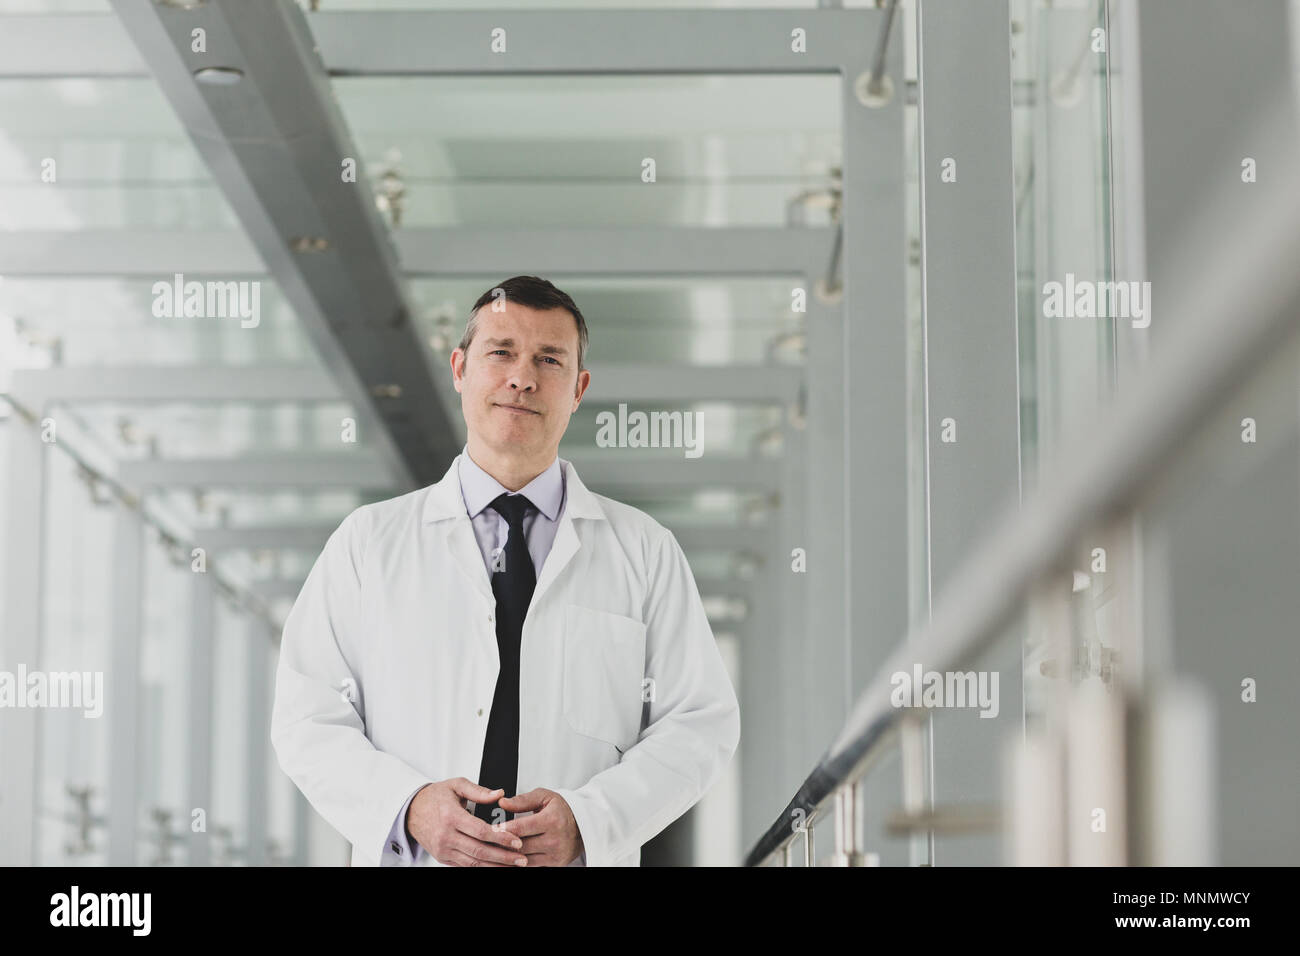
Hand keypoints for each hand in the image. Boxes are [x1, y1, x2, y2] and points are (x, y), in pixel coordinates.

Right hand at [405, 777, 528, 866]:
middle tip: (521, 859)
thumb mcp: (456, 785)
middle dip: (503, 857)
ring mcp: (444, 850)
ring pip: (473, 863)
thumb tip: (499, 794)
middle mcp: (446, 836)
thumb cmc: (434, 797)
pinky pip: (465, 866)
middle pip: (480, 851)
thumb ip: (479, 791)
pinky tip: (495, 866)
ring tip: (513, 866)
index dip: (501, 838)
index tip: (517, 841)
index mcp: (451, 817)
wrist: (411, 811)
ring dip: (495, 866)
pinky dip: (482, 868)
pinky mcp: (443, 858)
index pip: (481, 832)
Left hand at [498, 788, 583, 866]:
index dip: (503, 830)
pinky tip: (508, 858)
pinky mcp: (554, 865)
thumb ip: (522, 800)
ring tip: (495, 850)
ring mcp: (555, 855)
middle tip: (488, 841)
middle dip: (502, 844)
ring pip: (523, 860)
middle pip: (520, 846)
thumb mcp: (544, 797)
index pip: (521, 828)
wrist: (582, 826)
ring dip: (508, 856)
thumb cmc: (562, 810)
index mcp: (552, 821)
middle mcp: (555, 840)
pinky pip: (530, 867)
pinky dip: (517, 864)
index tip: (491, 829)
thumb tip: (502, 803)